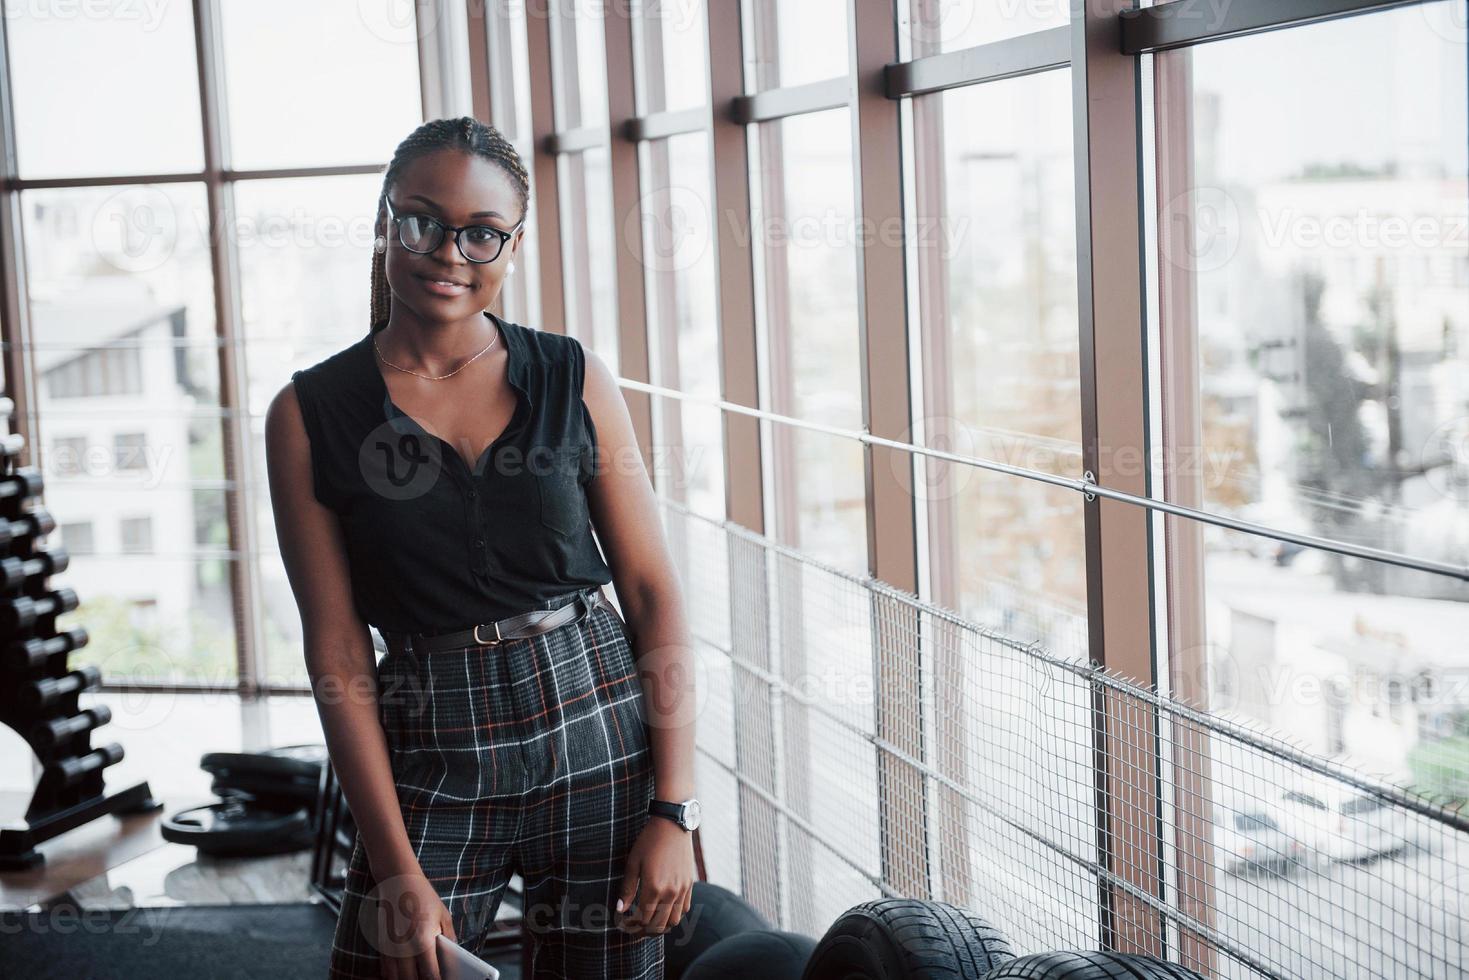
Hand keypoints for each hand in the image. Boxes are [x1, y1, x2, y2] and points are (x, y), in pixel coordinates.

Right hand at [365, 870, 455, 979]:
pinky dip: (394, 977)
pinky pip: (386, 971)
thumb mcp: (443, 916)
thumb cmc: (422, 897)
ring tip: (419, 978)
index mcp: (422, 941)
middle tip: (431, 979)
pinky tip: (404, 976)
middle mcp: (403, 948)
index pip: (430, 975)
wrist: (397, 880)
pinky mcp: (381, 946)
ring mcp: (389, 948)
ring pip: (396, 979)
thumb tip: (453, 959)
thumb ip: (449, 939)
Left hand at [614, 815, 695, 936]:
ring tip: (649, 924)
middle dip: (644, 932)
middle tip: (634, 929)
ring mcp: (682, 889)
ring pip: (674, 921)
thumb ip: (628, 889)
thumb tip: (621, 909)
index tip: (623, 924)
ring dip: (661, 927)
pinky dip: (674, 916)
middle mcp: (670, 892)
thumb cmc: (649, 841)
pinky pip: (684, 909)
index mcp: (654, 888)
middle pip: (658, 925)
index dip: (631, 926)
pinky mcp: (689, 884)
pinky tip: (664, 912)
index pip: (642, 919)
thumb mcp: (633, 863)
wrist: (672, 825)